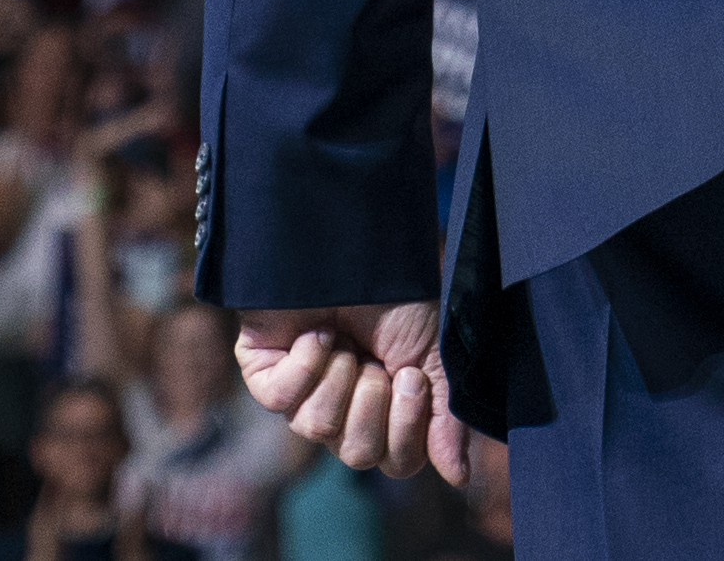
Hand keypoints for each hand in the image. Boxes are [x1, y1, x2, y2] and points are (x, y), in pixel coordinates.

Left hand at [235, 303, 468, 480]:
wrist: (351, 246)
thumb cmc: (393, 296)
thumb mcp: (430, 353)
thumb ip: (444, 416)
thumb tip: (459, 478)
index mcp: (384, 412)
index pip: (397, 462)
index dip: (406, 429)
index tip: (411, 377)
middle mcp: (341, 413)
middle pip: (358, 454)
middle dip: (371, 402)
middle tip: (375, 360)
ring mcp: (301, 398)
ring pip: (318, 428)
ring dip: (339, 376)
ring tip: (344, 340)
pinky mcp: (264, 378)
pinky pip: (282, 400)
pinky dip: (307, 362)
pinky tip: (317, 333)